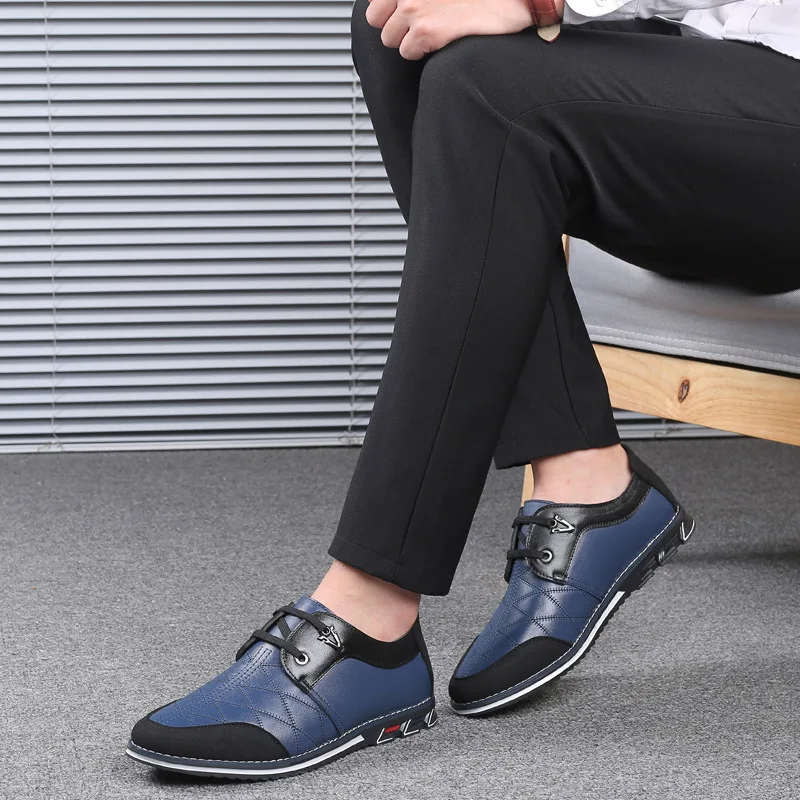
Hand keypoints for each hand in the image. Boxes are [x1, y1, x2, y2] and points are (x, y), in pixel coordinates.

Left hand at [365, 0, 560, 60]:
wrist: (510, 0)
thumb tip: (383, 5)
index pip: (374, 2)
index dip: (388, 11)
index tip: (405, 14)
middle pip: (376, 20)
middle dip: (394, 25)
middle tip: (419, 24)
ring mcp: (414, 8)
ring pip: (390, 39)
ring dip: (408, 40)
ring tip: (434, 30)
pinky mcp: (426, 30)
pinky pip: (407, 52)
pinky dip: (421, 52)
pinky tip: (441, 39)